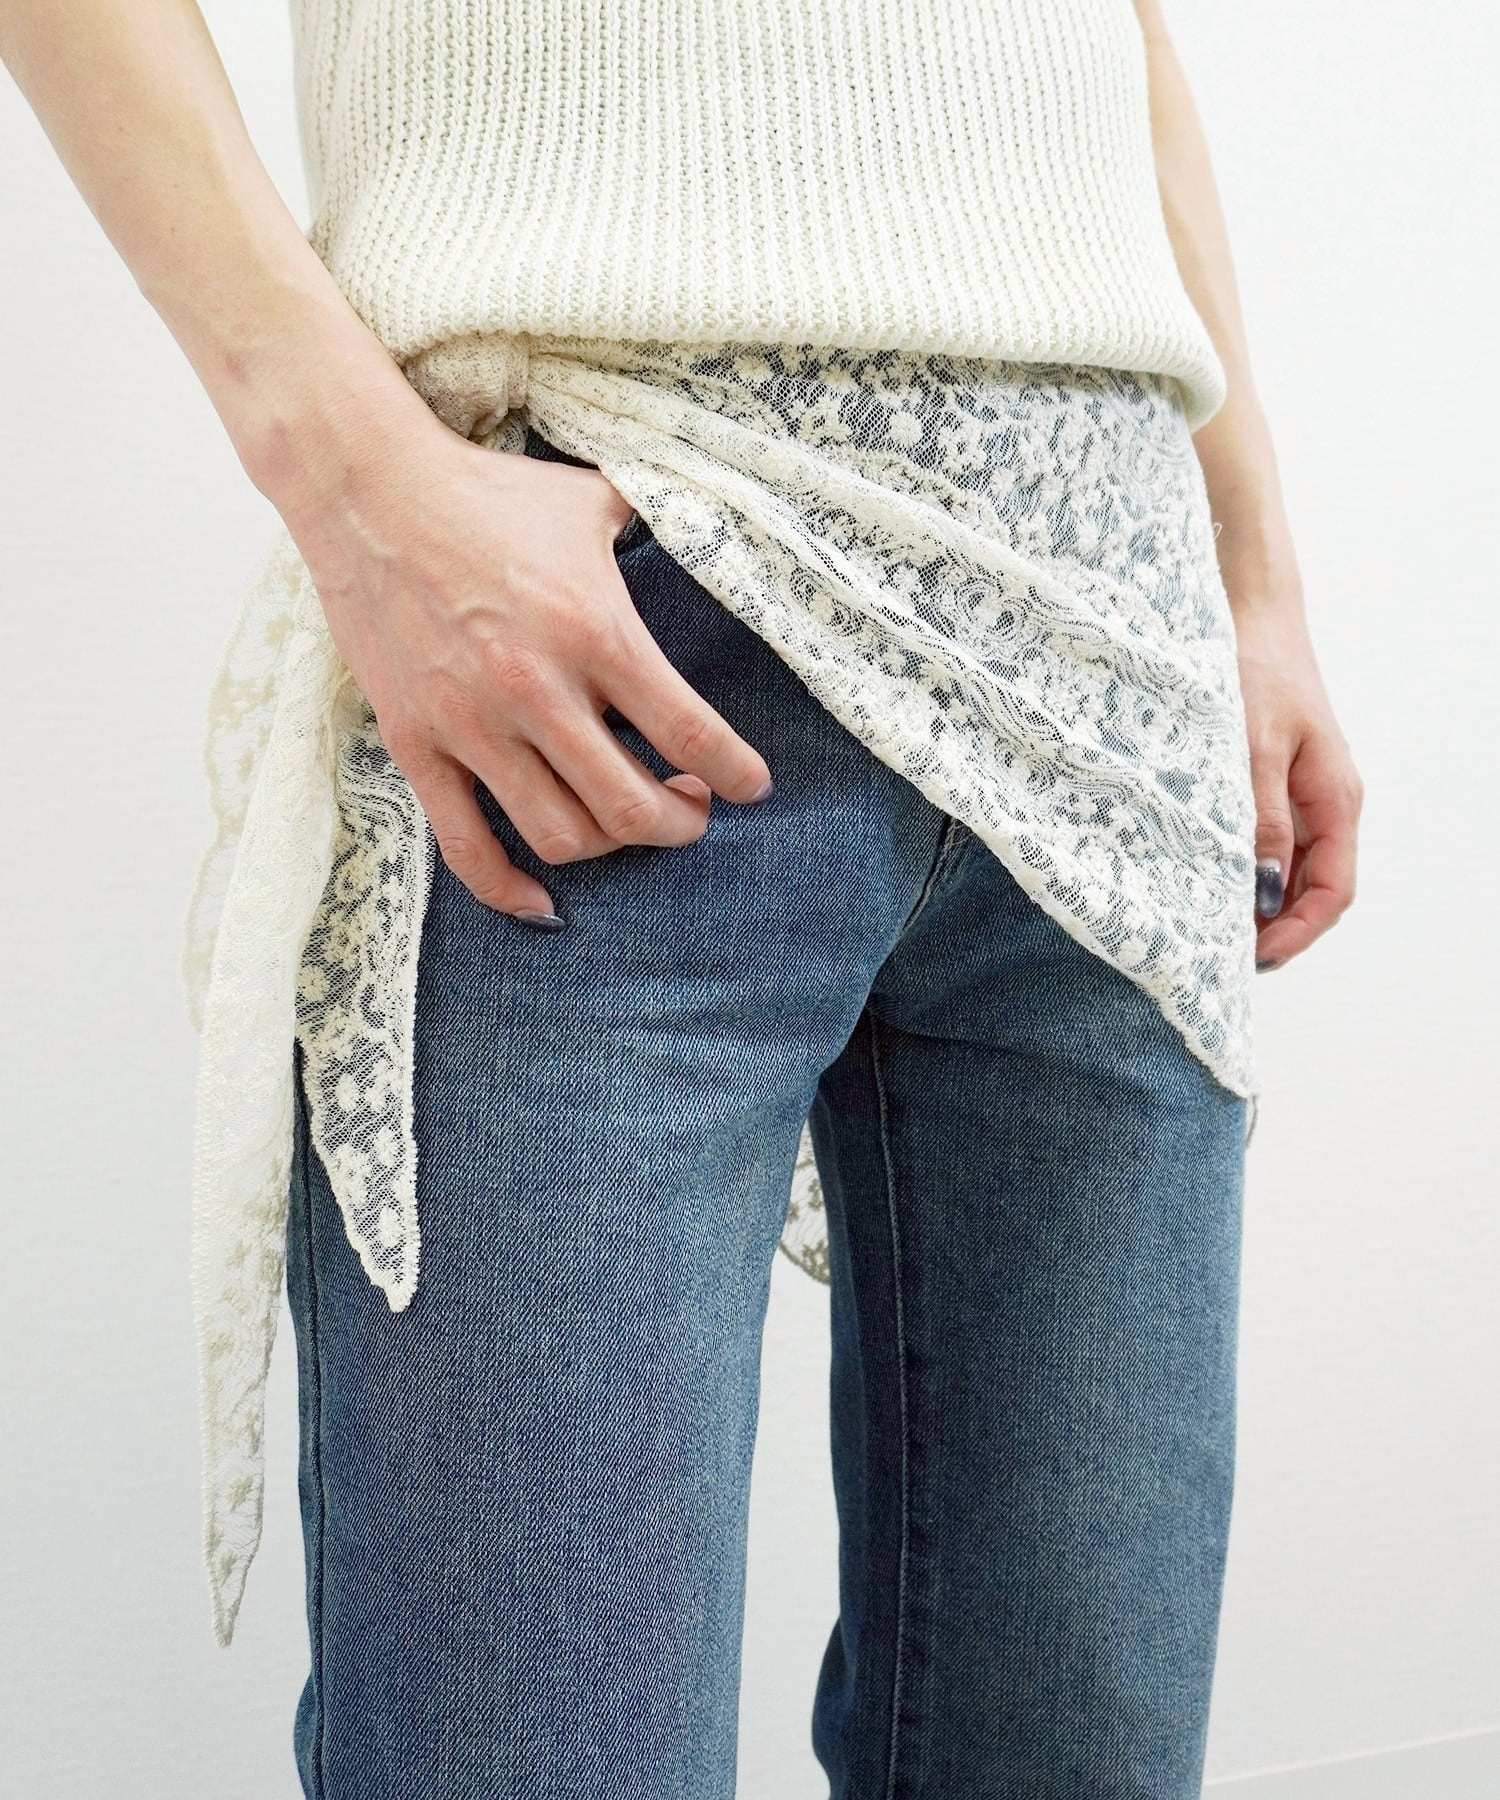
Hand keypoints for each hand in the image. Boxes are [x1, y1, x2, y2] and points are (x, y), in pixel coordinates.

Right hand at [280, 406, 774, 920]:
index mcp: (595, 631)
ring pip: (563, 837)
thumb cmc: (489, 495)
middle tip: (691, 808)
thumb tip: (709, 528)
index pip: (690, 732)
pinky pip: (466, 847)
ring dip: (612, 846)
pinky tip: (543, 900)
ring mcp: (472, 725)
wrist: (366, 490)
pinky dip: (509, 890)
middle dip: (681, 824)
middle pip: (632, 806)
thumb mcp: (590, 502)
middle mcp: (537, 689)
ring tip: (626, 819)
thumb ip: (656, 525)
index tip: (750, 786)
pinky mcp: (417, 744)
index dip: (735, 774)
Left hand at [1232, 595, 1362, 971]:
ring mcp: (1301, 795)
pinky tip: (1207, 880)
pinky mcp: (1273, 784)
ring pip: (1288, 870)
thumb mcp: (1253, 747)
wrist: (1251, 617)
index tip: (1255, 958)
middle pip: (1312, 889)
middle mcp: (1326, 804)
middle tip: (1218, 954)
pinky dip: (1243, 869)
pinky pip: (1268, 842)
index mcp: (1335, 799)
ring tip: (1208, 927)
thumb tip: (1261, 888)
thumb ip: (1259, 818)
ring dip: (1255, 903)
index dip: (1298, 931)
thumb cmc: (1255, 671)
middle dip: (1273, 928)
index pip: (1333, 889)